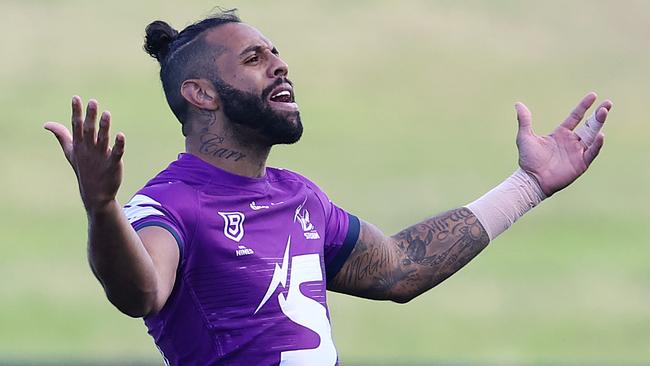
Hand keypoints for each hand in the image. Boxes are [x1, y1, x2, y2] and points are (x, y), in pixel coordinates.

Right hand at [44, 96, 124, 211]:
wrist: (94, 194)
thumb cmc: (83, 169)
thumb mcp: (70, 152)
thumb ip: (62, 136)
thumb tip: (47, 124)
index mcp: (79, 145)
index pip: (76, 126)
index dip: (76, 112)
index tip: (76, 98)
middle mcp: (89, 149)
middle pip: (89, 131)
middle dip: (90, 117)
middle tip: (92, 102)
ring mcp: (100, 157)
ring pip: (103, 140)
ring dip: (104, 127)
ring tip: (106, 114)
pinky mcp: (112, 164)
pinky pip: (116, 153)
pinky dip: (118, 145)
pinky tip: (121, 135)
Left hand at [515, 92, 611, 196]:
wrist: (531, 180)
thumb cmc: (528, 160)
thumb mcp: (525, 137)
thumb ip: (524, 121)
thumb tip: (518, 104)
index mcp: (560, 134)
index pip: (575, 116)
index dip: (584, 106)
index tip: (593, 95)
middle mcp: (571, 141)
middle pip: (588, 125)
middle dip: (598, 114)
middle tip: (608, 103)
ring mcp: (577, 152)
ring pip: (592, 136)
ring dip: (599, 124)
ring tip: (604, 111)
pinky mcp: (581, 164)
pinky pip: (591, 152)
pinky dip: (597, 145)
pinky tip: (601, 135)